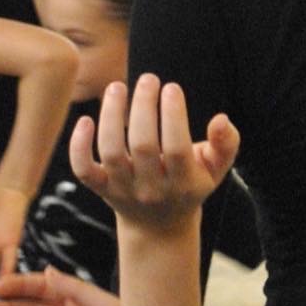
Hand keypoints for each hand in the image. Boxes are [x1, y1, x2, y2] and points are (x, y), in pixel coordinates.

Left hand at [71, 78, 238, 234]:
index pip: (176, 148)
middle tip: (148, 79)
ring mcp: (123, 190)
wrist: (159, 226)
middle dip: (144, 108)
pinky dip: (79, 146)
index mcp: (183, 183)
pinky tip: (85, 120)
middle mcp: (152, 189)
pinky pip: (84, 170)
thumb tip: (221, 119)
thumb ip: (226, 143)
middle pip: (142, 146)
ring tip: (117, 87)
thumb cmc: (190, 185)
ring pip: (112, 152)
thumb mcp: (216, 169)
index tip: (171, 87)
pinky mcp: (101, 188)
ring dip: (111, 117)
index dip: (173, 116)